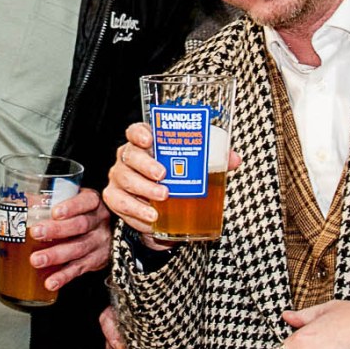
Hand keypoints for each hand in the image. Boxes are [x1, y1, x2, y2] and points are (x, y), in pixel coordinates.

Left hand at [26, 185, 110, 290]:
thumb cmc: (84, 212)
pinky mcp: (96, 261)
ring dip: (56, 255)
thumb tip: (21, 203)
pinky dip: (64, 276)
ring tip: (37, 260)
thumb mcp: (75, 200)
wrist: (109, 231)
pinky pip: (79, 269)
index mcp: (94, 203)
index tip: (55, 212)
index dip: (72, 207)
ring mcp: (99, 243)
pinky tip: (50, 282)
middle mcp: (99, 223)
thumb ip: (52, 201)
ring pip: (79, 249)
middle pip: (80, 225)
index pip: (86, 202)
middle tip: (36, 232)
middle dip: (57, 230)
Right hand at [105, 121, 240, 247]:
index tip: (150, 140)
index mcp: (145, 144)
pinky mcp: (115, 198)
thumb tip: (233, 159)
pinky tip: (151, 217)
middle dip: (146, 165)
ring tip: (163, 198)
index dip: (139, 133)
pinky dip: (136, 211)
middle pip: (129, 155)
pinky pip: (121, 204)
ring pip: (125, 179)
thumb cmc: (176, 181)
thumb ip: (214, 161)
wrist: (163, 213)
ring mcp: (119, 177)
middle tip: (163, 175)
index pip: (135, 131)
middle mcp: (128, 158)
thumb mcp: (195, 168)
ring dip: (144, 190)